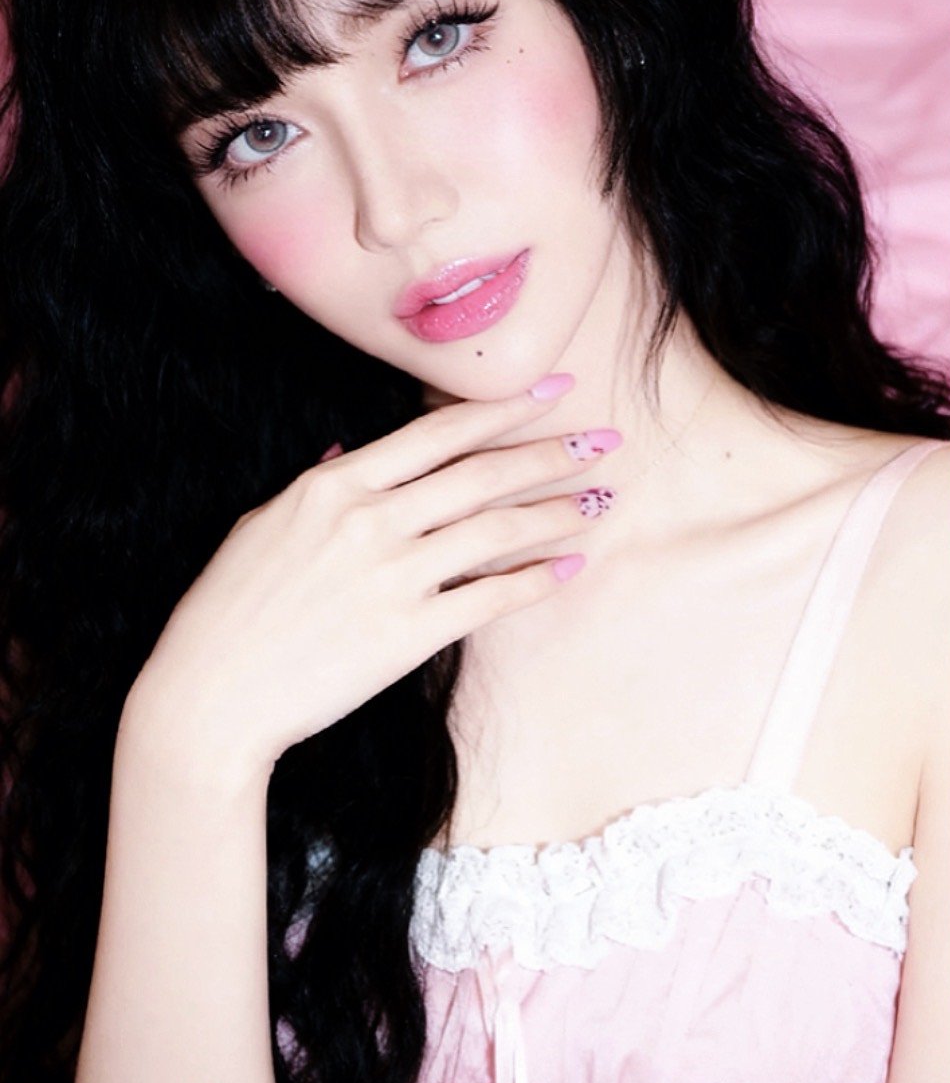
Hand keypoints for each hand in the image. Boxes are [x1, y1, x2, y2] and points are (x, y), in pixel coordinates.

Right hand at [125, 377, 620, 781]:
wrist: (211, 693)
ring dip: (557, 511)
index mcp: (335, 484)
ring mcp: (393, 575)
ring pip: (497, 529)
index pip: (437, 433)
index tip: (553, 388)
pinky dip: (537, 579)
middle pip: (482, 473)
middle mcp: (371, 519)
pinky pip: (491, 597)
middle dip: (552, 452)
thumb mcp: (264, 525)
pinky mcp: (409, 633)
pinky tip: (570, 567)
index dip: (503, 409)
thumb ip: (318, 485)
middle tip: (604, 440)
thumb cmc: (229, 608)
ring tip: (600, 500)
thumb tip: (352, 453)